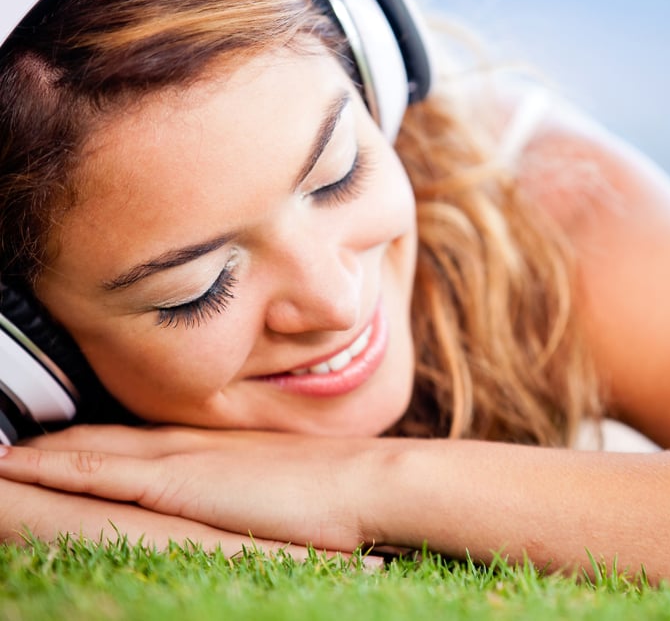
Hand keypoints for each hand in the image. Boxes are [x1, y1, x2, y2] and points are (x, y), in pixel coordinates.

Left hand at [0, 425, 383, 553]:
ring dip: (39, 451)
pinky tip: (11, 465)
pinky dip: (50, 466)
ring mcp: (180, 457)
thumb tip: (253, 503)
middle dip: (57, 441)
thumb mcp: (290, 484)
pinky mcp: (175, 480)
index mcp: (213, 448)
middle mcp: (188, 443)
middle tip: (10, 444)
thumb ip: (259, 485)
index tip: (59, 443)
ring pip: (88, 449)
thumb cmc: (339, 491)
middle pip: (104, 437)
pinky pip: (94, 471)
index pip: (137, 440)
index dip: (93, 441)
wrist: (365, 482)